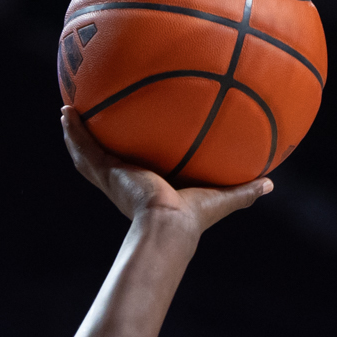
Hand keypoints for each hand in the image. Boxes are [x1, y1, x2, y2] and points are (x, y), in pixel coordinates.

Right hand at [61, 108, 271, 234]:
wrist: (168, 224)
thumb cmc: (194, 216)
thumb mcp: (223, 197)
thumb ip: (245, 190)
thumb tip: (271, 184)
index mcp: (148, 187)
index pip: (136, 169)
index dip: (130, 158)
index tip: (131, 141)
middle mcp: (126, 182)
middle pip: (106, 160)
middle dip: (96, 144)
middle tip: (88, 123)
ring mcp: (112, 176)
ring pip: (88, 154)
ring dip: (76, 135)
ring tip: (65, 113)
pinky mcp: (106, 171)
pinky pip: (85, 147)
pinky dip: (73, 131)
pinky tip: (65, 111)